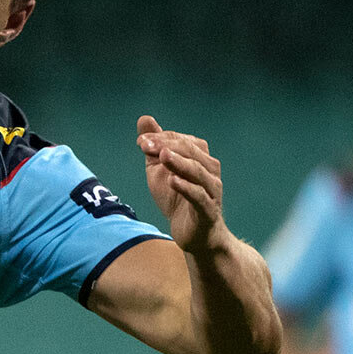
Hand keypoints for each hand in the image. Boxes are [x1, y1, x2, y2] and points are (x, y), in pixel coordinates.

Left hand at [137, 115, 227, 254]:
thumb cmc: (177, 200)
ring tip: (162, 155)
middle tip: (144, 145)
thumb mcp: (160, 170)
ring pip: (198, 172)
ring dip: (180, 162)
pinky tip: (173, 181)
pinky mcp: (208, 211)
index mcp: (200, 158)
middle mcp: (210, 171)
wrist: (194, 234)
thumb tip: (145, 119)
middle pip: (191, 152)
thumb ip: (154, 146)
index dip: (161, 138)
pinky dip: (187, 188)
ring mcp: (212, 191)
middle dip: (167, 145)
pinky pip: (200, 197)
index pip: (182, 140)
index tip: (140, 141)